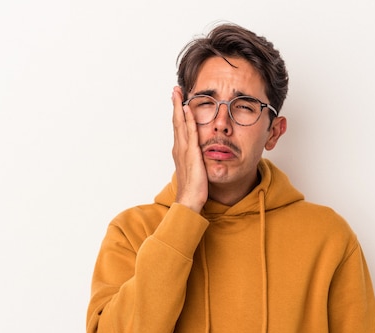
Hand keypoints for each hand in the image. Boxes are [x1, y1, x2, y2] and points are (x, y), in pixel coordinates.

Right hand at [171, 86, 207, 212]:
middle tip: (175, 89)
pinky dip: (188, 120)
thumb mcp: (195, 169)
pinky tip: (187, 109)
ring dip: (179, 107)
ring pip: (180, 123)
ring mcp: (184, 150)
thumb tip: (200, 154)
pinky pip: (190, 133)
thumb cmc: (194, 189)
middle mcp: (179, 148)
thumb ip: (197, 159)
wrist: (189, 200)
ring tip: (178, 93)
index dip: (177, 113)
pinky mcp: (191, 153)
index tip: (178, 100)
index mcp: (180, 151)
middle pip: (176, 121)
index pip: (179, 127)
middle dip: (175, 104)